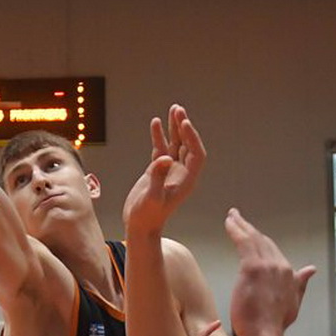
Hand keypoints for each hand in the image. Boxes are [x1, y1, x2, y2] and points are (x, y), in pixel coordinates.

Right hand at [123, 104, 205, 234]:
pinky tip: (155, 123)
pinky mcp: (158, 170)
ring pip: (176, 144)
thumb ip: (157, 177)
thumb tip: (163, 158)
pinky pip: (161, 148)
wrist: (139, 226)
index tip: (184, 123)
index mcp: (187, 181)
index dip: (192, 137)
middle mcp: (182, 173)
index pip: (196, 154)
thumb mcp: (152, 198)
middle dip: (184, 127)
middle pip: (188, 145)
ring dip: (174, 127)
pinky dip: (159, 136)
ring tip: (173, 109)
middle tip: (178, 110)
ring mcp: (170, 171)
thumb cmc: (147, 216)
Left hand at [224, 208, 315, 335]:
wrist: (265, 334)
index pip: (272, 250)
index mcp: (289, 272)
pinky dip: (236, 229)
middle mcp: (280, 265)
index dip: (260, 240)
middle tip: (237, 217)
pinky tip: (229, 222)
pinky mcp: (252, 267)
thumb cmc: (274, 323)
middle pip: (262, 241)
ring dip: (241, 224)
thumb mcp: (293, 301)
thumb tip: (311, 269)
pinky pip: (243, 241)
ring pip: (252, 238)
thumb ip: (301, 283)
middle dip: (249, 228)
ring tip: (232, 215)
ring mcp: (267, 265)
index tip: (251, 233)